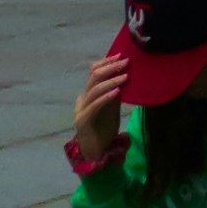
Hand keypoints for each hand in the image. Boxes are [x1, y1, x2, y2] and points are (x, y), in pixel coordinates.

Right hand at [64, 36, 134, 171]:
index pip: (93, 72)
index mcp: (87, 94)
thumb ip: (114, 92)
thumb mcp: (112, 107)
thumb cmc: (104, 129)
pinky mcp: (83, 121)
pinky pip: (94, 106)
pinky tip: (117, 92)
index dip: (106, 62)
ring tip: (125, 76)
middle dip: (110, 68)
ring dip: (111, 81)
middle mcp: (81, 99)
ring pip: (94, 90)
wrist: (96, 152)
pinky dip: (106, 97)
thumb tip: (125, 73)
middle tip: (126, 62)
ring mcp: (80, 110)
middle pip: (93, 77)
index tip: (121, 55)